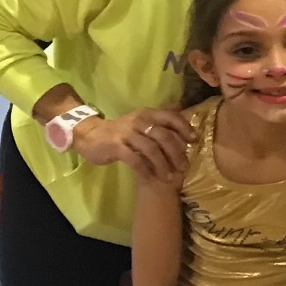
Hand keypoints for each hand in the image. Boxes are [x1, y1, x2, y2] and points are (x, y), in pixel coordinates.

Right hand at [73, 107, 192, 180]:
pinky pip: (135, 160)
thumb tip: (181, 107)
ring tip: (169, 177)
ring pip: (151, 149)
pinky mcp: (116, 147)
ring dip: (163, 164)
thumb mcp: (140, 120)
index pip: (171, 117)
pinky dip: (145, 170)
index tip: (194, 141)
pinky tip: (151, 178)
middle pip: (164, 136)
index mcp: (147, 113)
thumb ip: (159, 116)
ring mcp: (127, 134)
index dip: (185, 128)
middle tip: (184, 166)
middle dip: (177, 152)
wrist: (91, 136)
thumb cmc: (121, 131)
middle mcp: (138, 121)